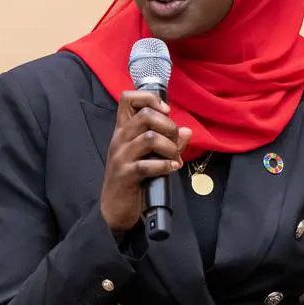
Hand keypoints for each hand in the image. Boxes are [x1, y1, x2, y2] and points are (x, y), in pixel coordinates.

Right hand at [99, 90, 192, 230]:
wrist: (116, 206)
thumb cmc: (134, 176)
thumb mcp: (150, 155)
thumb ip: (169, 142)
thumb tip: (187, 131)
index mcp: (124, 129)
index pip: (128, 98)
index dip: (150, 98)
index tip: (166, 112)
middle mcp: (120, 138)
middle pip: (145, 115)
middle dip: (169, 127)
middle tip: (175, 142)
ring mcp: (121, 156)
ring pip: (150, 138)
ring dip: (170, 148)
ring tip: (174, 159)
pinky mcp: (125, 174)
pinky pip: (148, 164)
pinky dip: (165, 166)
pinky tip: (172, 169)